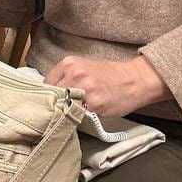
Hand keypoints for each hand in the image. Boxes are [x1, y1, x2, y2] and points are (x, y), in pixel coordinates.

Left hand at [44, 55, 169, 117]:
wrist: (135, 80)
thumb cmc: (110, 76)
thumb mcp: (84, 69)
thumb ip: (66, 78)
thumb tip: (48, 94)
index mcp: (69, 63)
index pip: (46, 84)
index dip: (48, 96)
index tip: (51, 103)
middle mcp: (75, 74)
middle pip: (51, 95)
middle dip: (55, 105)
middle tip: (60, 112)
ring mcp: (84, 89)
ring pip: (62, 106)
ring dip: (64, 112)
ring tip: (72, 114)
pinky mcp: (94, 103)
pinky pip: (77, 114)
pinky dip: (78, 118)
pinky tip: (84, 116)